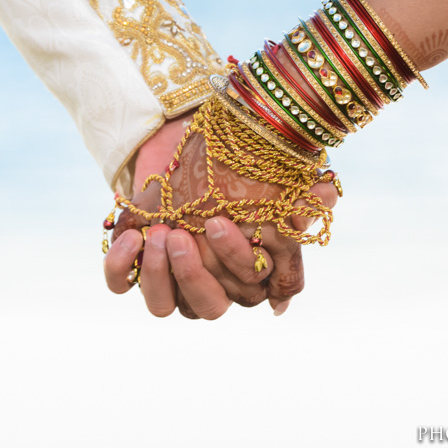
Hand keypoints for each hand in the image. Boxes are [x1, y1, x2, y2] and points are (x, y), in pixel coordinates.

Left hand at [103, 109, 338, 318]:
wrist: (181, 137)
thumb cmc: (235, 162)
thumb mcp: (271, 174)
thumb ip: (300, 190)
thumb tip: (326, 196)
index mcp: (248, 271)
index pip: (251, 292)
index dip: (236, 264)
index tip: (219, 223)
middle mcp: (211, 283)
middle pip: (208, 309)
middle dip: (194, 274)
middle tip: (181, 233)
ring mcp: (170, 276)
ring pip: (164, 307)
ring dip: (159, 275)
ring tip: (158, 232)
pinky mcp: (134, 261)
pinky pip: (120, 283)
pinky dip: (121, 267)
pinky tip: (132, 236)